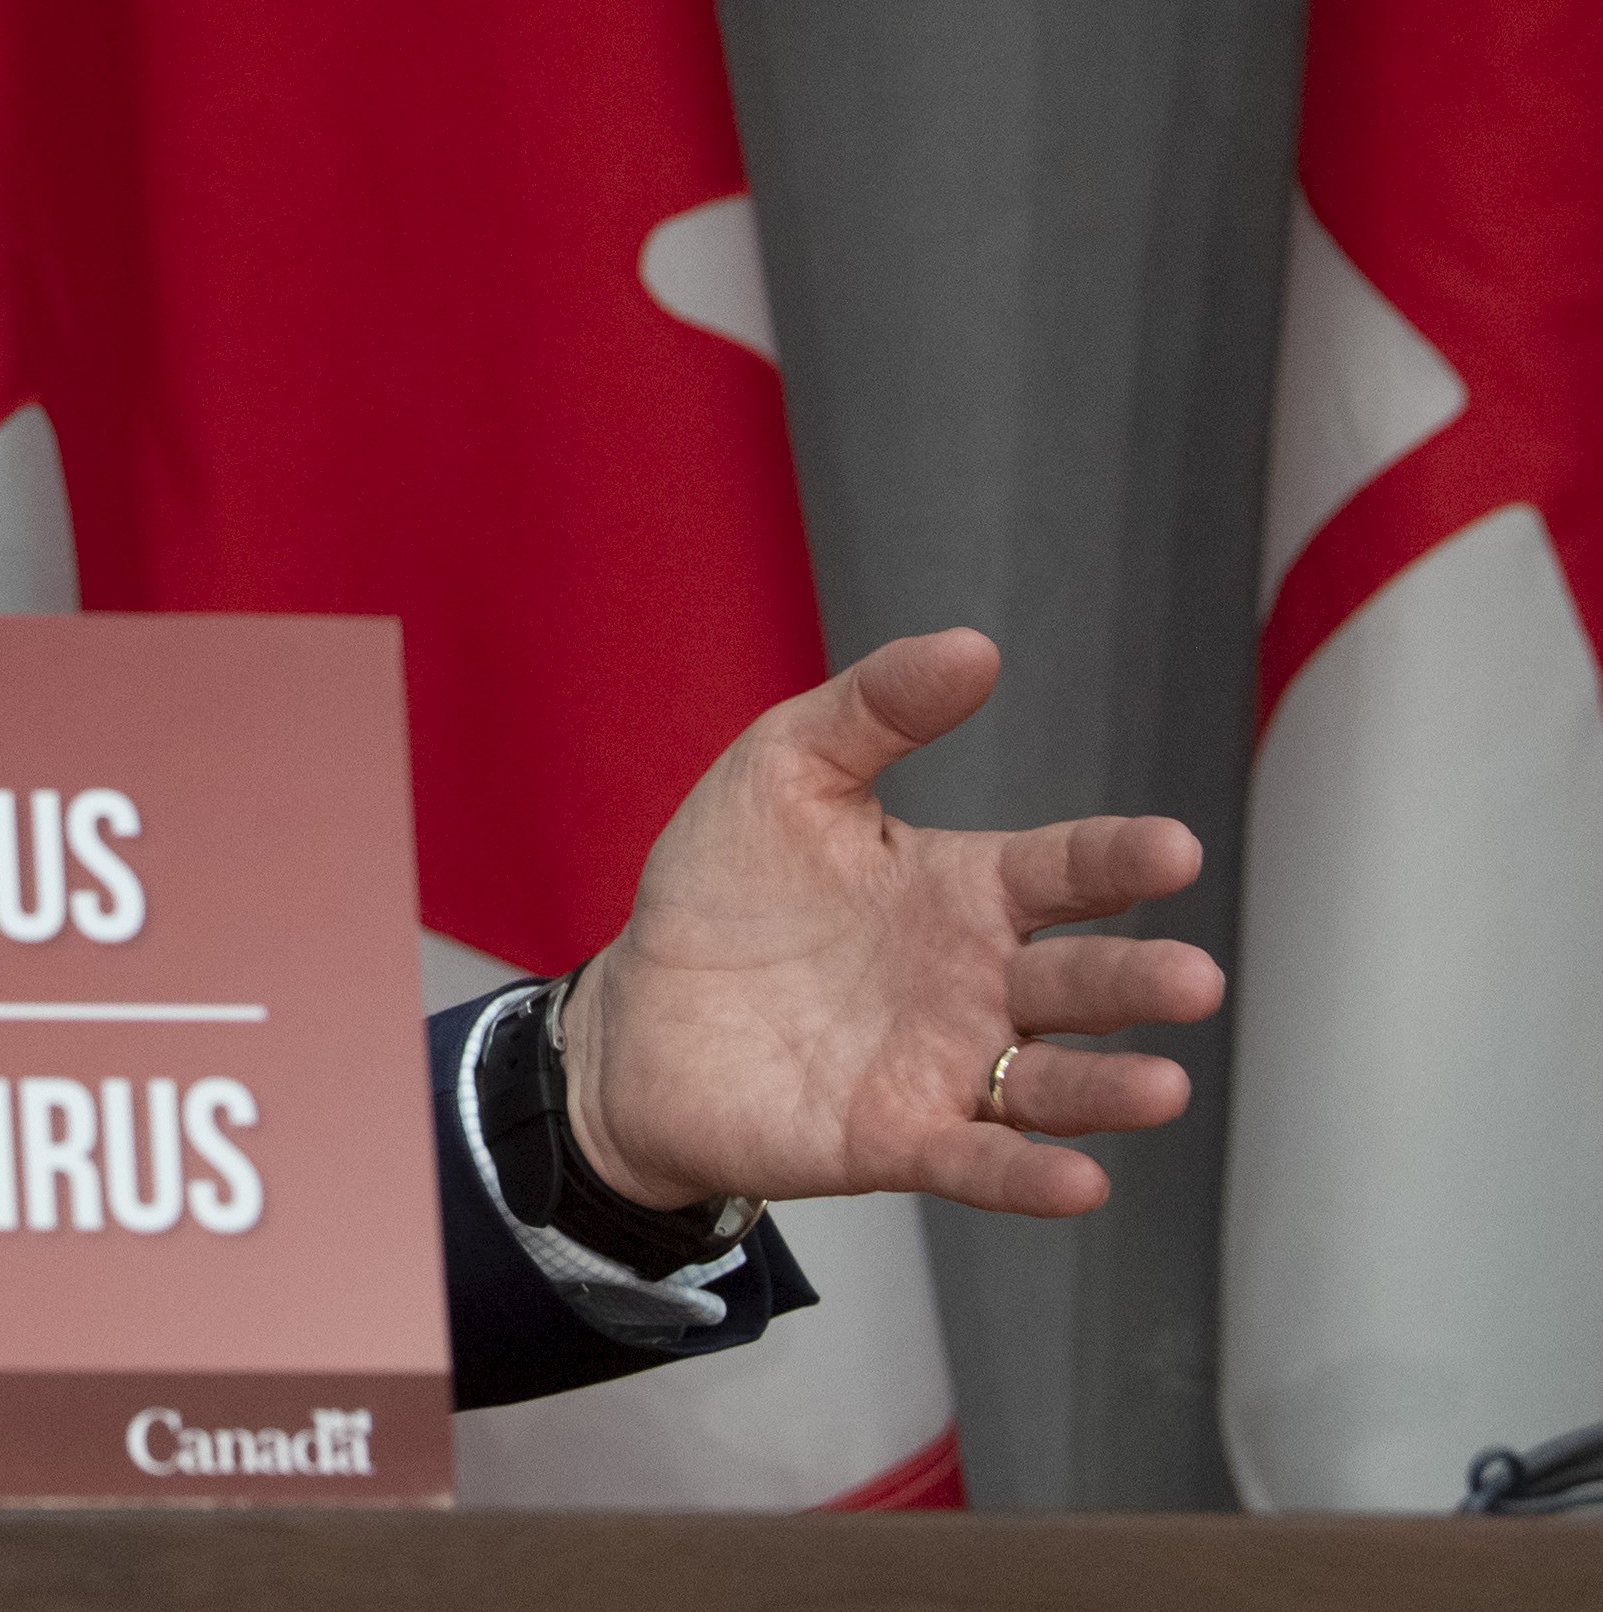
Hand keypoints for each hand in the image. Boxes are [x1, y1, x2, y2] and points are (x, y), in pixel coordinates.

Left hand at [560, 628, 1220, 1219]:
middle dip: (1137, 980)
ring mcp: (946, 1066)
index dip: (1120, 860)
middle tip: (1192, 979)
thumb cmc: (724, 888)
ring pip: (1054, 1083)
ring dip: (1111, 1090)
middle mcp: (979, 982)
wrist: (635, 1013)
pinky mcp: (897, 1141)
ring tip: (1161, 1086)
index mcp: (965, 888)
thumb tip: (973, 647)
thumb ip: (874, 709)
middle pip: (1081, 982)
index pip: (1066, 871)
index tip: (1174, 850)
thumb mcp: (784, 770)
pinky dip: (1028, 1175)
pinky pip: (980, 1161)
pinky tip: (1079, 1180)